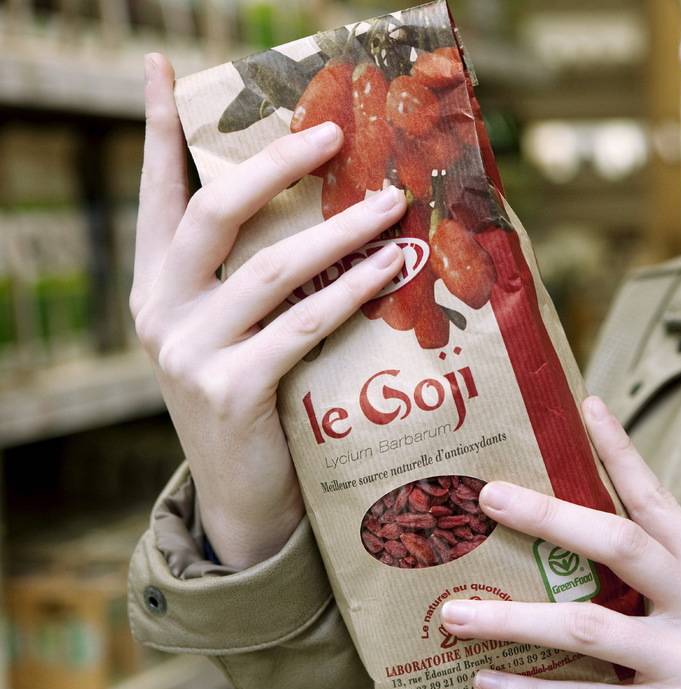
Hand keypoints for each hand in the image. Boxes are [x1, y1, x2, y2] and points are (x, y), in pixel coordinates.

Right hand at [131, 54, 408, 568]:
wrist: (247, 500)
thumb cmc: (260, 403)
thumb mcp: (241, 333)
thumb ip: (259, 278)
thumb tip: (336, 208)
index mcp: (157, 286)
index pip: (157, 194)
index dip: (158, 128)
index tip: (160, 65)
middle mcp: (160, 311)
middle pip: (215, 213)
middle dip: (276, 165)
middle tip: (334, 134)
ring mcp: (189, 352)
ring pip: (269, 266)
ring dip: (339, 229)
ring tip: (392, 202)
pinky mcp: (231, 390)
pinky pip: (301, 324)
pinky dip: (350, 291)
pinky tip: (391, 268)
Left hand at [440, 396, 680, 688]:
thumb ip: (670, 583)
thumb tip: (587, 555)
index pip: (662, 502)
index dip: (622, 453)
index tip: (586, 407)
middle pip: (620, 545)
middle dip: (548, 517)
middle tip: (489, 498)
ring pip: (587, 626)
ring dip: (513, 619)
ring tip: (455, 615)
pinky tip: (487, 684)